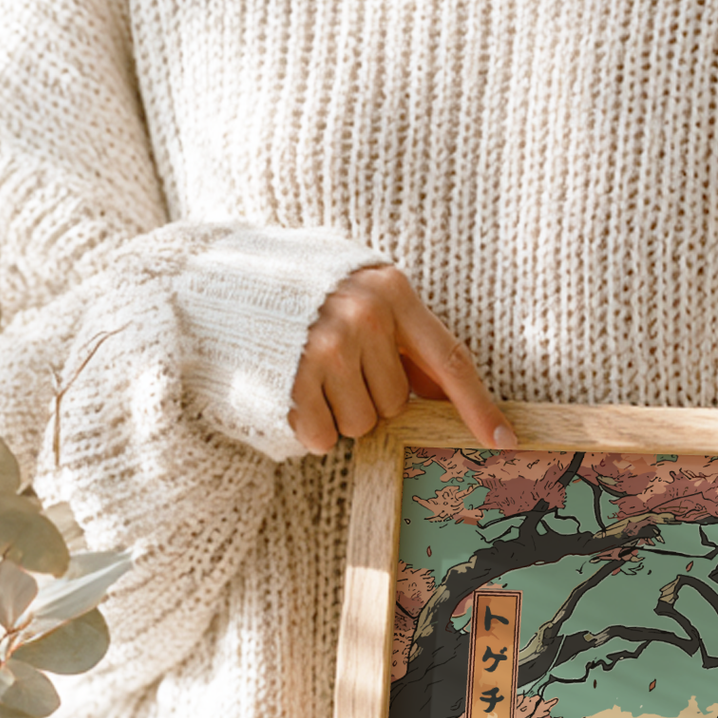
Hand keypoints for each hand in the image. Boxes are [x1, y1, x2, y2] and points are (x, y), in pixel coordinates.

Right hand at [289, 264, 515, 455]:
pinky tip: (291, 392)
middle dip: (369, 398)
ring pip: (362, 425)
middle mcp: (365, 317)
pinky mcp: (293, 379)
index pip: (450, 360)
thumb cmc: (298, 291)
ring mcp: (327, 348)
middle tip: (333, 367)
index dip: (479, 405)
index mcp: (392, 292)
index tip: (503, 440)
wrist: (214, 278)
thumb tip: (444, 391)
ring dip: (338, 414)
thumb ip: (402, 337)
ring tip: (308, 375)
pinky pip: (323, 437)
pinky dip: (310, 428)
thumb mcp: (359, 293)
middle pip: (397, 403)